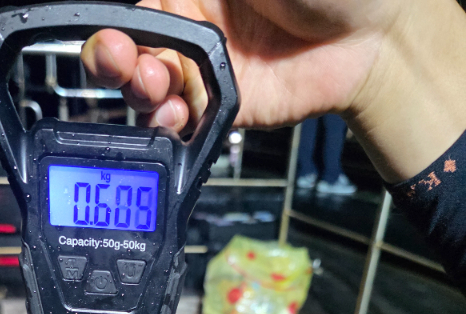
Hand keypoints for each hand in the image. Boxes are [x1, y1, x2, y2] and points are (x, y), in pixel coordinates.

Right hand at [81, 0, 397, 132]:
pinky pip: (185, 124)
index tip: (114, 34)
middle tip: (126, 63)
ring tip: (160, 87)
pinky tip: (175, 118)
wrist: (374, 35)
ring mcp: (210, 72)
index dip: (117, 26)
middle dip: (116, 61)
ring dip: (141, 94)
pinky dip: (170, 127)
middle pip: (134, 52)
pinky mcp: (228, 109)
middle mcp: (194, 28)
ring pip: (152, 92)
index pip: (136, 11)